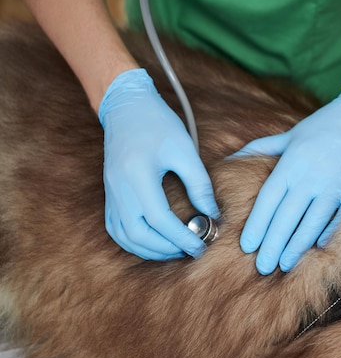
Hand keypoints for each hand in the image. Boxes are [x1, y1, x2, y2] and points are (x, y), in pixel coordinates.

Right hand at [99, 69, 218, 259]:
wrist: (126, 106)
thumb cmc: (157, 123)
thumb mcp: (185, 149)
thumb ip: (199, 184)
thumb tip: (213, 214)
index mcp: (137, 176)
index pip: (160, 220)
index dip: (182, 238)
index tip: (202, 246)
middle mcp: (119, 189)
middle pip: (138, 236)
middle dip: (167, 249)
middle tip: (191, 250)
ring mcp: (110, 193)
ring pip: (124, 237)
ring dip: (150, 250)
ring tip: (176, 249)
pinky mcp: (109, 194)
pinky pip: (116, 228)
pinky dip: (134, 242)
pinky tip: (155, 242)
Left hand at [234, 73, 340, 273]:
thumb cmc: (324, 125)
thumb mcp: (290, 134)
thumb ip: (260, 148)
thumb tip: (229, 159)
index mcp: (291, 163)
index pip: (268, 201)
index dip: (256, 225)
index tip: (247, 246)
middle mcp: (310, 177)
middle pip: (286, 218)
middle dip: (273, 245)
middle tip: (262, 267)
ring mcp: (332, 186)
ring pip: (311, 224)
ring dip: (297, 247)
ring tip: (285, 264)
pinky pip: (336, 219)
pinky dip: (326, 234)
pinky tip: (316, 248)